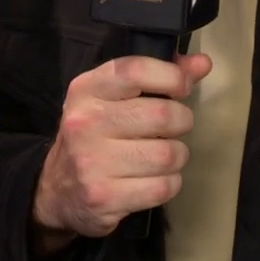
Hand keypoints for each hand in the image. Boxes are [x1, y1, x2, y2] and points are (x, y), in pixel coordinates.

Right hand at [31, 52, 210, 252]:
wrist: (57, 190)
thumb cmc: (93, 136)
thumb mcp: (113, 99)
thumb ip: (158, 78)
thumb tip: (203, 63)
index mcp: (86, 90)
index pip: (135, 70)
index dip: (171, 76)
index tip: (182, 88)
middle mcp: (85, 122)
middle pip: (163, 115)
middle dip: (181, 122)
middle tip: (171, 129)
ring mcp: (92, 162)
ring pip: (169, 154)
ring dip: (176, 157)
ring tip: (161, 156)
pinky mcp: (104, 197)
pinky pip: (163, 187)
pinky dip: (169, 184)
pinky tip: (153, 180)